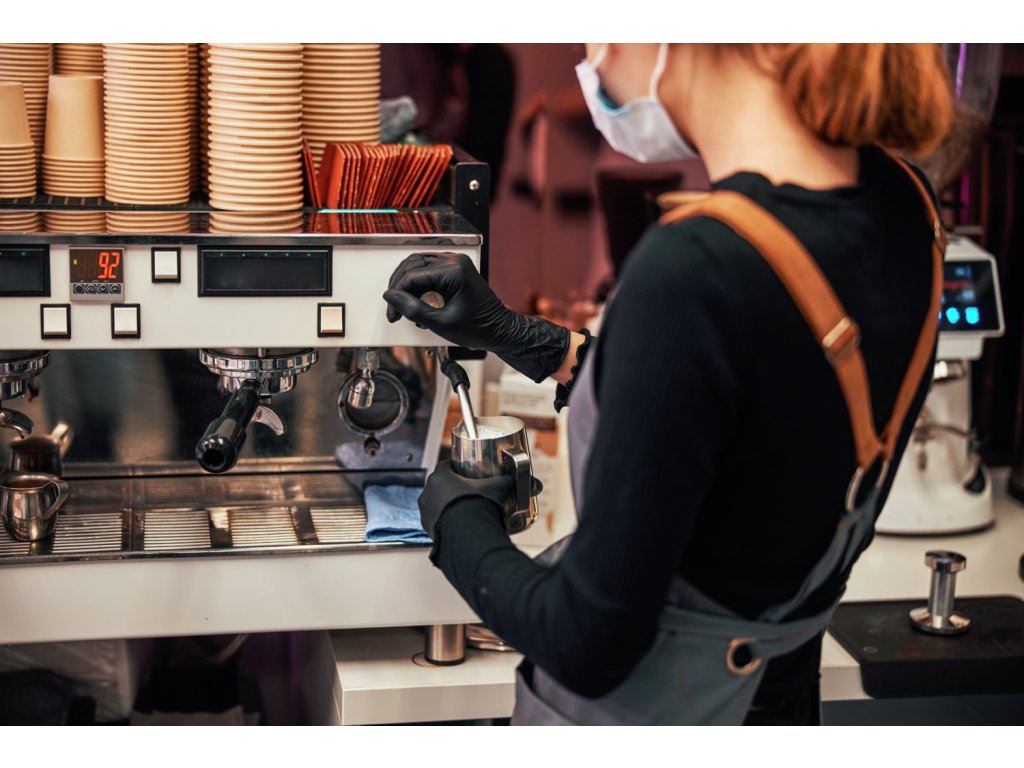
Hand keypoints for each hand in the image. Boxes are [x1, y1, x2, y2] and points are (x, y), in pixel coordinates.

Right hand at [384, 252, 570, 382]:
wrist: (500, 331)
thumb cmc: (479, 328)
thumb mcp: (441, 323)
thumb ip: (413, 309)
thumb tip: (392, 297)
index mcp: (453, 271)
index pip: (412, 275)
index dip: (397, 295)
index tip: (393, 313)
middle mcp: (455, 261)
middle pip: (412, 265)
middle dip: (399, 287)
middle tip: (394, 309)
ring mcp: (456, 264)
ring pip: (418, 265)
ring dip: (407, 284)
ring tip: (403, 306)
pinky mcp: (455, 270)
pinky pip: (429, 270)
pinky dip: (419, 285)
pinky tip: (417, 302)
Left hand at [418, 461, 542, 540]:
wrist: (470, 539)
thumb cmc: (479, 507)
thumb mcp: (500, 489)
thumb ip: (516, 483)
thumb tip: (535, 484)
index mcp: (439, 478)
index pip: (445, 466)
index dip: (456, 466)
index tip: (466, 469)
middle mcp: (427, 495)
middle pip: (439, 487)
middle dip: (453, 488)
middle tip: (470, 492)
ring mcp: (426, 516)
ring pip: (436, 506)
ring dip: (448, 507)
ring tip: (466, 511)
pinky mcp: (430, 534)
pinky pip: (438, 526)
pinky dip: (448, 525)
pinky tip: (461, 528)